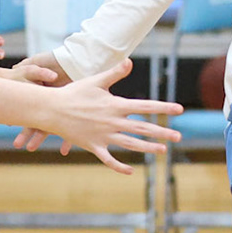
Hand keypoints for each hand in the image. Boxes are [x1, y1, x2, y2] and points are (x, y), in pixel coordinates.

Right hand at [11, 53, 68, 146]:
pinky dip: (66, 139)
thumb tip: (22, 69)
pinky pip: (68, 128)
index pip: (27, 107)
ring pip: (48, 126)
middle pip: (35, 120)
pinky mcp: (70, 113)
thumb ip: (34, 68)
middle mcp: (45, 103)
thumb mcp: (39, 63)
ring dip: (40, 138)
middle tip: (17, 144)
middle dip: (26, 132)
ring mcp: (56, 109)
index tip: (9, 124)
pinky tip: (64, 150)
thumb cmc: (53, 61)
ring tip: (31, 148)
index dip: (19, 116)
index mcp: (35, 94)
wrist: (73, 63)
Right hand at [36, 59, 183, 173]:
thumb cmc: (74, 93)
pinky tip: (130, 171)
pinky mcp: (93, 146)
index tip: (179, 109)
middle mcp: (113, 121)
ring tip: (163, 151)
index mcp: (116, 105)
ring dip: (148, 148)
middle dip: (162, 132)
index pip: (145, 106)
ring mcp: (104, 136)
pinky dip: (119, 166)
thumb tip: (130, 61)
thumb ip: (115, 73)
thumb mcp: (95, 81)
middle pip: (143, 128)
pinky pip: (109, 159)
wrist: (52, 110)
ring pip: (131, 144)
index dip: (163, 108)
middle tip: (179, 136)